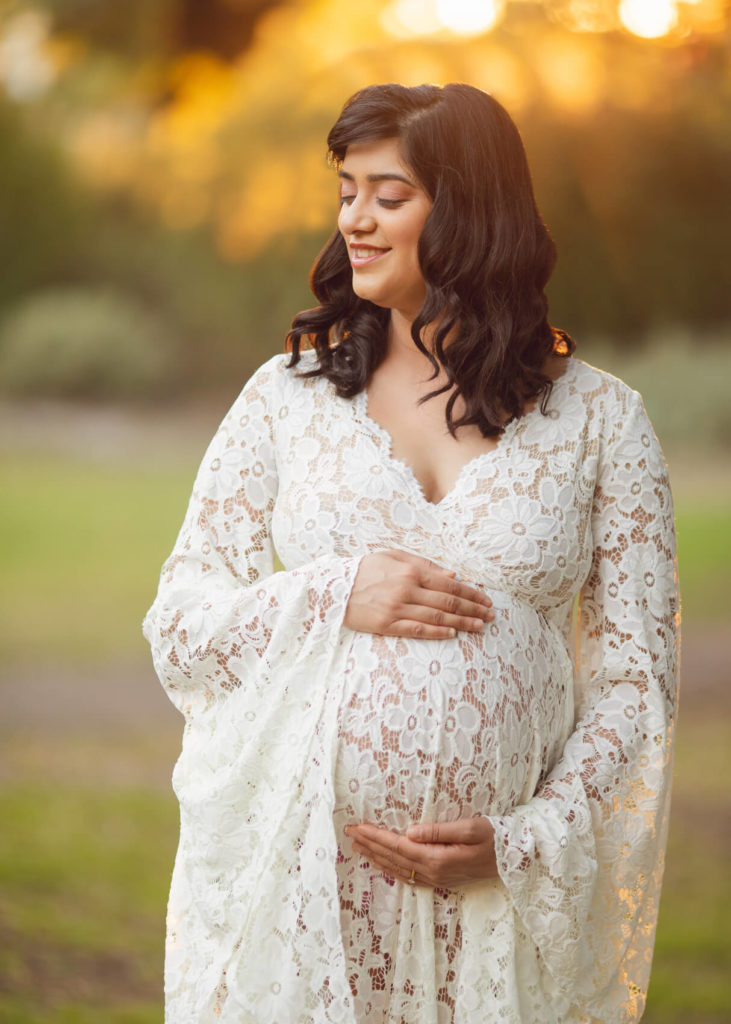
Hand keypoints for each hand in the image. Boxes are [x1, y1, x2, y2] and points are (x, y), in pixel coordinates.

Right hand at [344, 549, 492, 638]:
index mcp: (410, 571)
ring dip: (462, 623)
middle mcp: (406, 589)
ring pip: (437, 618)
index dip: (471, 593)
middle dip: (473, 609)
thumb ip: (423, 564)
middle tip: (491, 615)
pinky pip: (417, 630)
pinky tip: (453, 634)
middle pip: (448, 602)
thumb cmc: (364, 570)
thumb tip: (452, 575)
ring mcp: (397, 609)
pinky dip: (437, 633)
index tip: (486, 599)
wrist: (333, 589)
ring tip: (480, 627)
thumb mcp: (392, 556)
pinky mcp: (387, 625)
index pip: (449, 584)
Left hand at [345, 818, 497, 888]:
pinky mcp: (441, 880)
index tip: (358, 827)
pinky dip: (391, 868)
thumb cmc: (495, 837)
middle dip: (370, 845)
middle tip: (349, 833)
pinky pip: (409, 876)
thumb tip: (409, 831)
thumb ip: (439, 830)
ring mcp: (437, 879)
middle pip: (394, 858)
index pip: (398, 846)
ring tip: (358, 847)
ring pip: (398, 869)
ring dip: (377, 857)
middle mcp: (434, 872)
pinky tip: (383, 863)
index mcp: (438, 859)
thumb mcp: (471, 827)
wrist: (514, 860)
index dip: (376, 836)